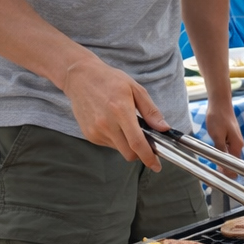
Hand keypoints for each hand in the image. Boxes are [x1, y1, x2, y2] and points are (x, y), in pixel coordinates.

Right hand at [61, 54, 164, 170]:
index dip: (148, 157)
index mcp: (121, 111)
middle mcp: (106, 124)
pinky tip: (114, 124)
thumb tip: (164, 128)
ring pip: (119, 149)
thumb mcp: (136, 89)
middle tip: (147, 144)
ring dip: (127, 144)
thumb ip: (150, 111)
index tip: (157, 166)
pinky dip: (116, 140)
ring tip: (126, 125)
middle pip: (128, 153)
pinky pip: (109, 144)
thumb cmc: (110, 80)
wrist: (80, 77)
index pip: (137, 143)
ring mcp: (95, 131)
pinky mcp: (89, 134)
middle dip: (140, 154)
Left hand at [203, 99, 243, 177]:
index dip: (229, 174)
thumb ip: (221, 151)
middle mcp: (238, 144)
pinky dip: (221, 155)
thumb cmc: (218, 117)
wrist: (220, 103)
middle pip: (233, 162)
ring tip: (214, 170)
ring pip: (230, 157)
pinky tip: (215, 157)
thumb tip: (224, 166)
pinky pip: (227, 150)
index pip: (235, 165)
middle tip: (213, 178)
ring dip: (223, 163)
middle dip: (225, 170)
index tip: (221, 181)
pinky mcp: (230, 137)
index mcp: (237, 145)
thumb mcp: (217, 136)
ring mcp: (234, 141)